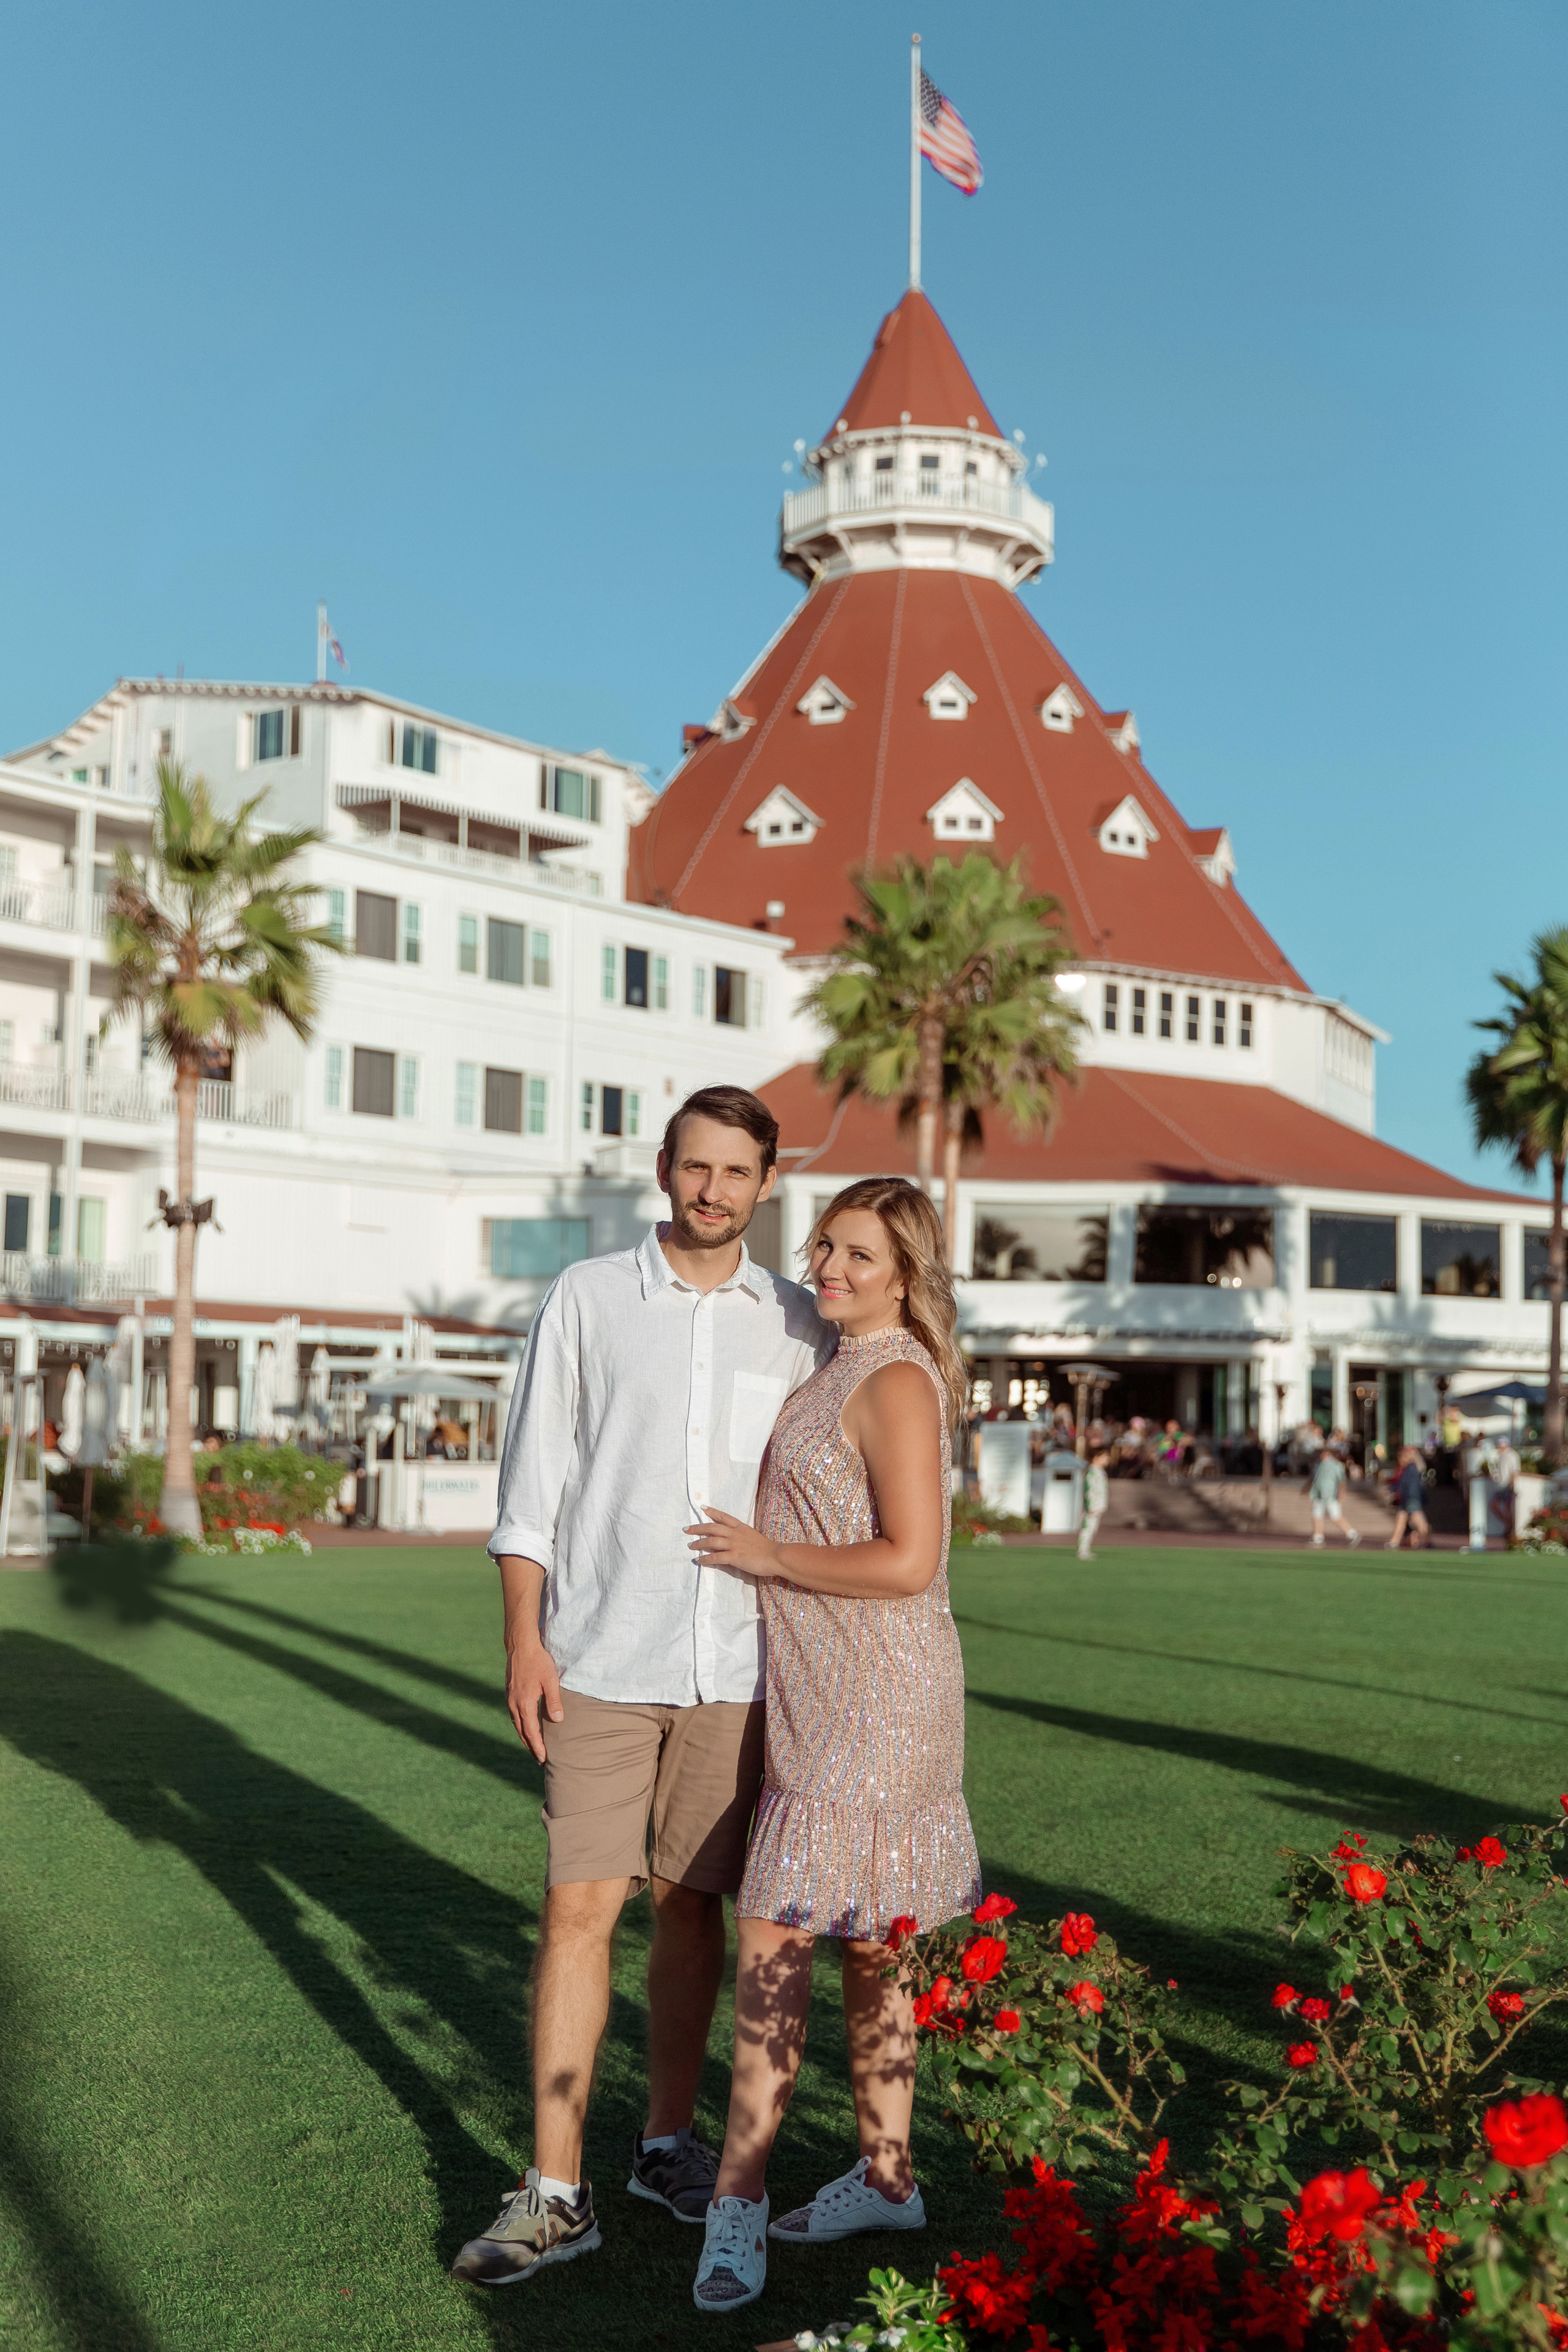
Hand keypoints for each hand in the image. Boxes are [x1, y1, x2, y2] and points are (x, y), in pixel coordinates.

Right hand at [506, 1636, 562, 1762]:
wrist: (520, 1645)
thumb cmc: (538, 1661)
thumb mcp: (550, 1680)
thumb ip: (554, 1701)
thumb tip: (558, 1721)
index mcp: (524, 1703)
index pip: (531, 1732)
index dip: (537, 1746)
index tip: (543, 1758)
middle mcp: (514, 1704)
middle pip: (522, 1732)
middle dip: (530, 1746)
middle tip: (539, 1759)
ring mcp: (509, 1699)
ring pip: (517, 1725)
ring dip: (525, 1737)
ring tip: (533, 1747)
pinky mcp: (509, 1694)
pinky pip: (514, 1716)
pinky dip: (521, 1726)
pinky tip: (526, 1727)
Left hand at [686, 1508, 783, 1578]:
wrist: (776, 1556)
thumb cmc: (768, 1548)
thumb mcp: (753, 1536)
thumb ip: (743, 1536)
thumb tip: (735, 1539)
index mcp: (741, 1527)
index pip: (723, 1516)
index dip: (712, 1512)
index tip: (702, 1508)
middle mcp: (735, 1533)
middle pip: (712, 1527)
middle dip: (698, 1528)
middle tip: (687, 1529)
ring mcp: (733, 1544)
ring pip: (711, 1541)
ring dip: (698, 1543)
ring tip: (690, 1546)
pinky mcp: (734, 1557)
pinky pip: (715, 1557)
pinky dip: (705, 1558)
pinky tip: (698, 1560)